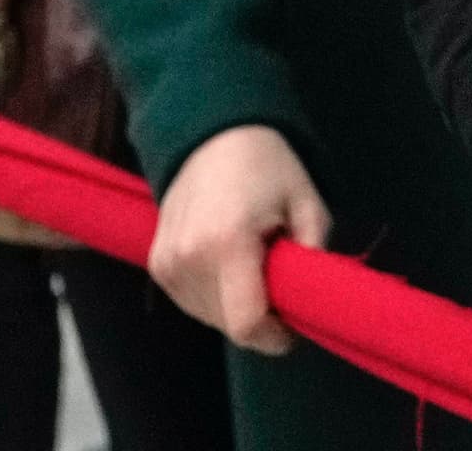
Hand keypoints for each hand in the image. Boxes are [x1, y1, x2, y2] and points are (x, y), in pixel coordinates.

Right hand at [149, 125, 333, 354]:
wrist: (212, 135)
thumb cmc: (267, 165)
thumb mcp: (307, 203)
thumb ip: (314, 256)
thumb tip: (311, 302)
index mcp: (227, 242)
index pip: (245, 324)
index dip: (275, 337)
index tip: (294, 324)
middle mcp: (188, 257)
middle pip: (229, 325)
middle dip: (261, 319)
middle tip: (279, 284)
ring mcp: (167, 263)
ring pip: (209, 318)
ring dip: (236, 308)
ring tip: (253, 266)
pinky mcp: (157, 264)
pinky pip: (191, 303)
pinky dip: (215, 297)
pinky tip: (229, 266)